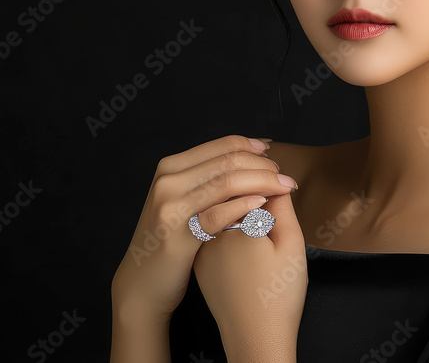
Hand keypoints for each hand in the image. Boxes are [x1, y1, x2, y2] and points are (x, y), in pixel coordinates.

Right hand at [111, 135, 295, 325]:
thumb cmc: (170, 241)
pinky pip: (219, 214)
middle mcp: (168, 182)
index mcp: (171, 168)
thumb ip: (204, 180)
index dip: (253, 148)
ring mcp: (171, 207)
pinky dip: (245, 207)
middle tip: (285, 178)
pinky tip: (262, 207)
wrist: (143, 282)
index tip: (274, 156)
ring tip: (283, 190)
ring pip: (227, 183)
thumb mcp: (179, 201)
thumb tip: (245, 158)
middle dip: (264, 167)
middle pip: (228, 161)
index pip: (222, 146)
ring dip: (262, 183)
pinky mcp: (178, 235)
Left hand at [193, 191, 306, 362]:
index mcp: (235, 224)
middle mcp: (211, 232)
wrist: (255, 338)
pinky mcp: (199, 260)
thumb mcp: (292, 247)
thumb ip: (282, 208)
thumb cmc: (278, 296)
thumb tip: (273, 182)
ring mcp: (202, 246)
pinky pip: (211, 228)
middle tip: (276, 197)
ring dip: (237, 200)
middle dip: (251, 185)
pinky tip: (247, 234)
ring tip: (263, 217)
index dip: (268, 180)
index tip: (284, 188)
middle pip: (228, 191)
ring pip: (217, 208)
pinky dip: (226, 221)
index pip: (248, 182)